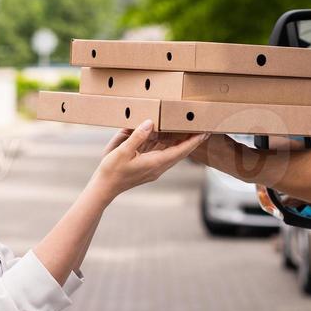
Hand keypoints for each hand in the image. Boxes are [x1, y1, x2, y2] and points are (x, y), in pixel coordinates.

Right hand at [92, 120, 207, 200]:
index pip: (181, 151)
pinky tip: (167, 138)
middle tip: (203, 129)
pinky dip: (168, 145)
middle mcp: (158, 167)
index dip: (194, 141)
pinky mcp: (148, 168)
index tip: (205, 132)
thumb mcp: (123, 151)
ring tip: (189, 131)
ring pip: (172, 154)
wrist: (105, 188)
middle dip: (192, 141)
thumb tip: (150, 122)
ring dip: (181, 143)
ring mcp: (154, 169)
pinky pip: (163, 155)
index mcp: (155, 163)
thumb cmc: (112, 170)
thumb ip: (138, 136)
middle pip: (181, 152)